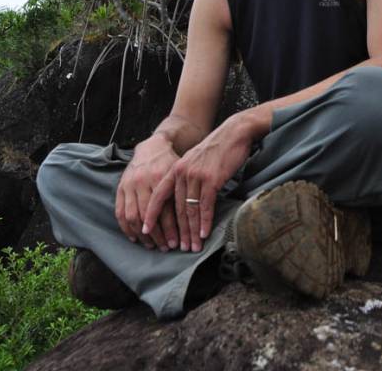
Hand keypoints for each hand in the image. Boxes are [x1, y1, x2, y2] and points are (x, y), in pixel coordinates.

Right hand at [115, 134, 179, 250]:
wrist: (153, 147)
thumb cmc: (170, 163)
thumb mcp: (179, 173)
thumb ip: (183, 192)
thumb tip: (196, 219)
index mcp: (159, 177)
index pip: (164, 210)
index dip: (170, 229)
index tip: (176, 243)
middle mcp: (143, 181)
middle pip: (148, 216)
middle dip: (157, 236)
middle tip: (166, 248)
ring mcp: (130, 185)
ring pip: (133, 216)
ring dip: (142, 235)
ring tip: (151, 246)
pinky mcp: (121, 187)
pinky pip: (120, 212)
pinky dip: (126, 228)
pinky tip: (135, 238)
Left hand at [142, 115, 253, 252]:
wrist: (234, 133)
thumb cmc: (216, 149)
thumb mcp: (194, 161)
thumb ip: (187, 177)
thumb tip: (184, 200)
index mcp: (175, 169)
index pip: (159, 195)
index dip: (151, 214)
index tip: (146, 231)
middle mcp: (182, 172)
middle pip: (176, 208)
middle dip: (178, 231)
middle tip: (179, 248)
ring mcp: (196, 176)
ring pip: (190, 210)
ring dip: (192, 231)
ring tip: (192, 247)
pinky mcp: (211, 179)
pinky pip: (205, 206)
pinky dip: (205, 222)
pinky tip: (204, 234)